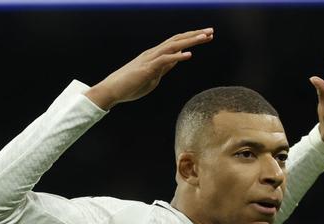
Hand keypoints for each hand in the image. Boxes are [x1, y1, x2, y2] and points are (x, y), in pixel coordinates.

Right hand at [85, 28, 213, 110]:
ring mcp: (150, 59)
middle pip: (177, 40)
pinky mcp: (147, 68)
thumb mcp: (153, 76)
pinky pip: (164, 60)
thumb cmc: (130, 86)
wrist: (112, 90)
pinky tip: (189, 55)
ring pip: (173, 46)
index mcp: (155, 55)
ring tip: (205, 37)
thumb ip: (165, 67)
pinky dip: (177, 56)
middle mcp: (154, 53)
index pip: (177, 43)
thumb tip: (177, 59)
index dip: (192, 38)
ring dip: (190, 41)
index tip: (206, 36)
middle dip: (195, 35)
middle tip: (211, 31)